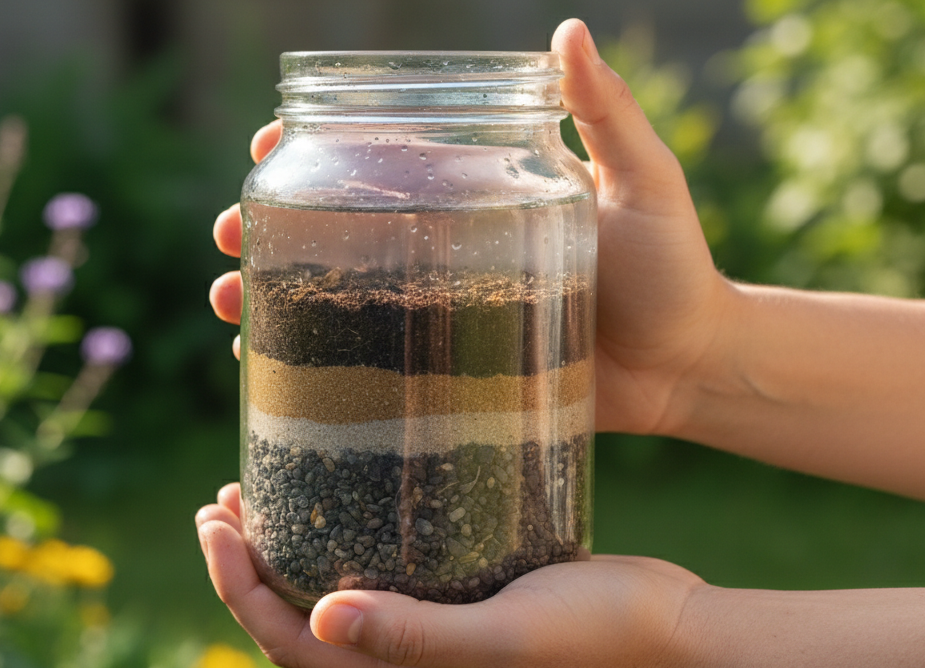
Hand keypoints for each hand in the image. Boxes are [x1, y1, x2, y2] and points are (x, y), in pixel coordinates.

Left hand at [196, 483, 704, 667]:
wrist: (679, 638)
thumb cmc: (600, 639)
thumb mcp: (506, 638)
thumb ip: (416, 633)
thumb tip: (320, 615)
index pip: (291, 640)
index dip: (236, 587)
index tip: (212, 521)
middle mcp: (413, 666)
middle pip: (301, 623)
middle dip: (248, 567)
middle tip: (223, 500)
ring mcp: (440, 636)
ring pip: (338, 598)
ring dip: (292, 554)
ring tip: (265, 495)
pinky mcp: (468, 601)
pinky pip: (386, 577)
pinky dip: (349, 540)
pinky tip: (354, 493)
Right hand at [208, 19, 736, 434]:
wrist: (696, 370)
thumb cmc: (677, 269)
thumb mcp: (644, 183)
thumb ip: (607, 116)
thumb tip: (567, 28)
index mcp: (481, 194)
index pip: (384, 160)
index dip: (318, 148)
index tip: (267, 143)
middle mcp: (451, 249)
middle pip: (338, 228)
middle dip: (268, 227)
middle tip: (227, 236)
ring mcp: (446, 314)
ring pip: (338, 298)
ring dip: (272, 296)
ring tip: (231, 306)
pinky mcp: (455, 376)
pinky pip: (373, 369)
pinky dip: (318, 368)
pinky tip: (269, 373)